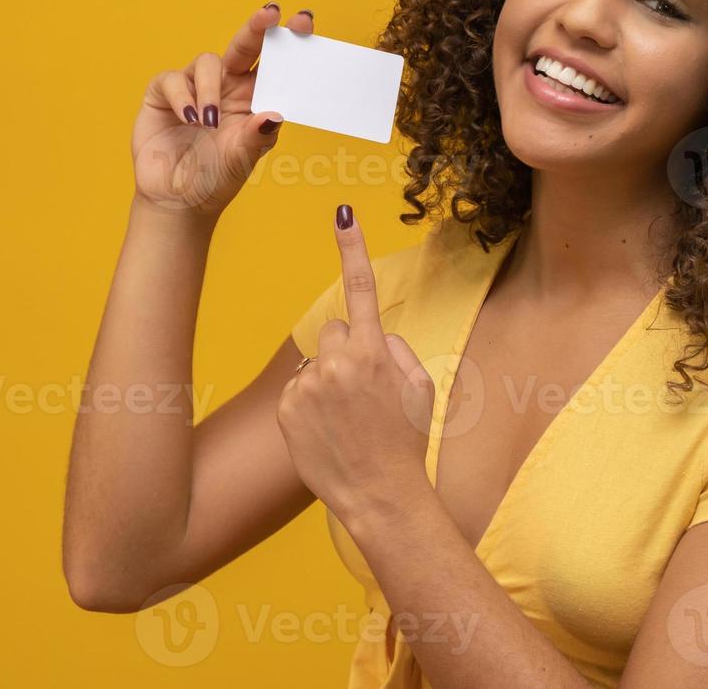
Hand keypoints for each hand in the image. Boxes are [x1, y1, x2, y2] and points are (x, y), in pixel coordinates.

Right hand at [129, 3, 314, 220]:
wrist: (178, 199)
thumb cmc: (216, 177)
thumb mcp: (242, 158)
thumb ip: (257, 137)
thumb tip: (274, 115)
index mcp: (253, 98)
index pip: (274, 63)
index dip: (287, 41)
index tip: (303, 21)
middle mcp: (227, 86)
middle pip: (244, 47)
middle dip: (257, 28)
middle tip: (270, 13)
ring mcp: (195, 87)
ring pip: (208, 62)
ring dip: (210, 89)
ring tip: (207, 122)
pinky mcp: (165, 93)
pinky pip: (174, 79)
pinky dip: (183, 98)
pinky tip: (188, 119)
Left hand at [276, 205, 437, 526]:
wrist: (380, 496)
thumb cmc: (405, 442)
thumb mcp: (421, 389)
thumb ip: (396, 350)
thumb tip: (372, 334)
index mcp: (374, 352)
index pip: (362, 287)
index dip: (353, 247)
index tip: (342, 212)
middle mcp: (337, 362)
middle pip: (334, 331)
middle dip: (346, 351)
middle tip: (362, 393)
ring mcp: (307, 386)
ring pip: (315, 363)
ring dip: (327, 381)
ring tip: (346, 421)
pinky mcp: (286, 407)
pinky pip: (296, 390)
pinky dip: (308, 406)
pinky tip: (327, 432)